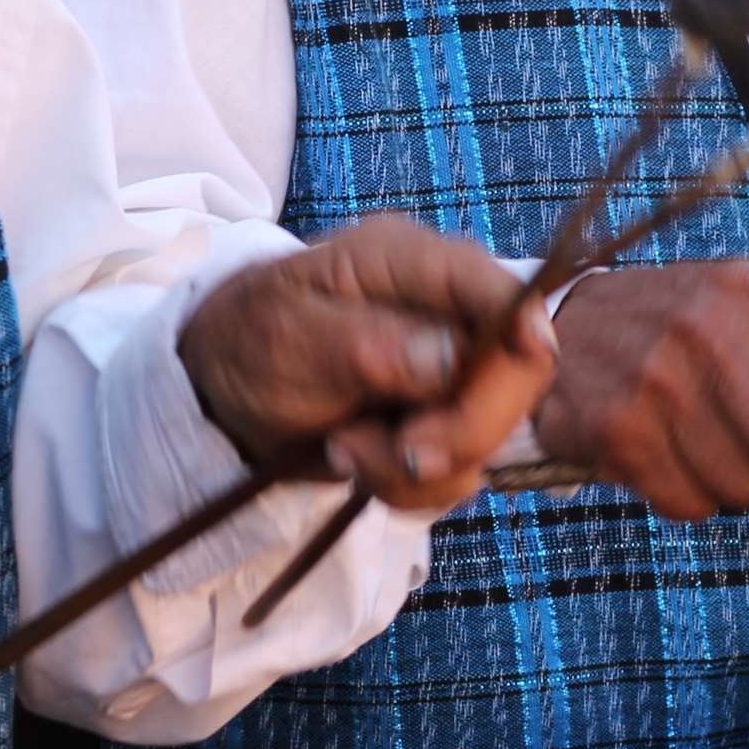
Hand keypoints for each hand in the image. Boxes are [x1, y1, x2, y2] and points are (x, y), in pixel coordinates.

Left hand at [176, 217, 560, 510]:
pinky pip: (458, 472)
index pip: (498, 289)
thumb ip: (370, 344)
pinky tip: (354, 457)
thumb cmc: (249, 339)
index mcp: (409, 263)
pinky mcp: (441, 422)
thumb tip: (452, 358)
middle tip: (401, 451)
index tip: (524, 362)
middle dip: (462, 428)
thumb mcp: (288, 336)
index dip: (524, 328)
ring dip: (416, 466)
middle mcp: (445, 313)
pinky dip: (407, 484)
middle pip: (518, 373)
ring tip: (343, 447)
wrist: (225, 390)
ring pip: (492, 436)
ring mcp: (450, 371)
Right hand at [535, 263, 748, 521]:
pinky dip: (687, 495)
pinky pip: (688, 504)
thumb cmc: (681, 324)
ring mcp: (656, 380)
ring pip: (742, 488)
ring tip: (702, 437)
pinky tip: (665, 453)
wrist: (561, 323)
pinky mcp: (615, 428)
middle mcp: (706, 329)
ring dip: (734, 482)